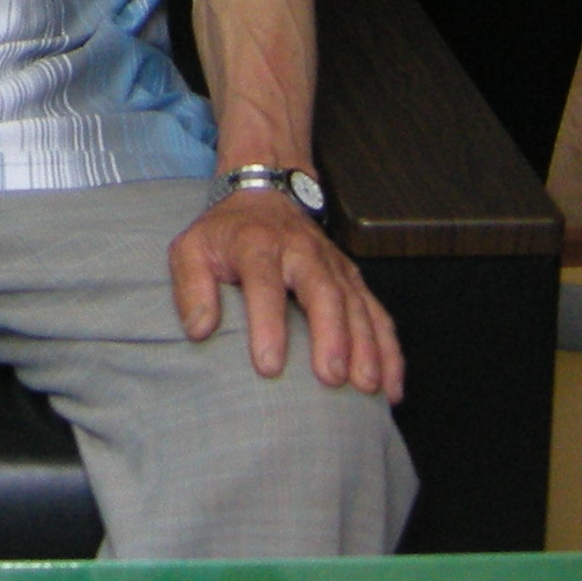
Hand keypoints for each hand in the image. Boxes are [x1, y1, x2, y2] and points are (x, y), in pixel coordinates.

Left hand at [169, 189, 401, 397]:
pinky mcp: (353, 279)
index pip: (265, 283)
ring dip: (367, 346)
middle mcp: (303, 252)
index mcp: (259, 244)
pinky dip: (389, 350)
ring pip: (357, 304)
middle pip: (323, 292)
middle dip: (331, 336)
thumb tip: (200, 330)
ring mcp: (333, 265)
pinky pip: (378, 313)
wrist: (265, 193)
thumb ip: (190, 288)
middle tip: (332, 378)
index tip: (269, 367)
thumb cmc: (226, 233)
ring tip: (367, 387)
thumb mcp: (192, 248)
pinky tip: (391, 387)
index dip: (267, 325)